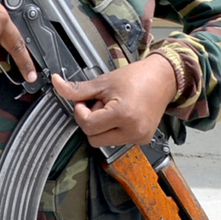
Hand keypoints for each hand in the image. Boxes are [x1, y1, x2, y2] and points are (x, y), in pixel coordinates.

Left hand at [52, 55, 177, 147]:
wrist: (163, 78)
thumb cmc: (136, 77)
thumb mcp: (103, 82)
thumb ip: (78, 89)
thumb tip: (57, 84)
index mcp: (123, 115)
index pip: (88, 126)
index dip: (81, 112)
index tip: (85, 101)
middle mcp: (133, 130)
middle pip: (94, 139)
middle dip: (91, 121)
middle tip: (100, 104)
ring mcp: (139, 137)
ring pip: (104, 142)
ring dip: (102, 127)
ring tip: (112, 109)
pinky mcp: (143, 140)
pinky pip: (117, 141)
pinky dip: (113, 130)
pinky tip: (121, 115)